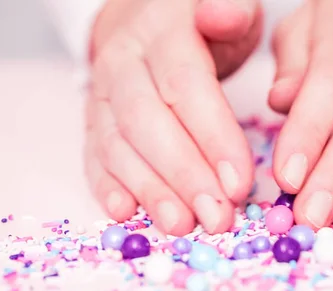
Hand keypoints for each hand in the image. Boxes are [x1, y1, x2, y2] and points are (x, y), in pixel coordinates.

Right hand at [84, 0, 261, 235]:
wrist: (141, 22)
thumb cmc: (196, 27)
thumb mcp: (225, 10)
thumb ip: (230, 14)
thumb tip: (223, 15)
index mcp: (161, 34)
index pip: (185, 87)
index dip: (213, 137)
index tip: (240, 183)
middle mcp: (123, 65)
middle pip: (148, 123)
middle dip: (184, 175)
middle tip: (217, 217)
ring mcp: (102, 96)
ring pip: (119, 146)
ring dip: (149, 190)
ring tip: (180, 226)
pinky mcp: (92, 123)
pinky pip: (93, 156)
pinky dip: (106, 187)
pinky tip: (125, 214)